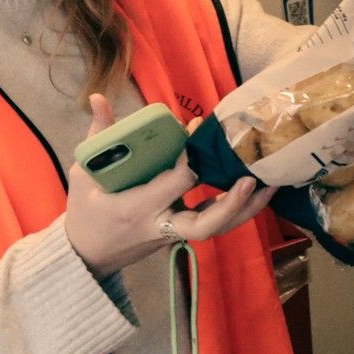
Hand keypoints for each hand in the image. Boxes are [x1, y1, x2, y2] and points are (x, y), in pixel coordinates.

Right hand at [64, 96, 276, 277]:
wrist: (87, 256)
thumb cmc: (85, 213)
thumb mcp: (83, 175)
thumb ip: (98, 136)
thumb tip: (98, 97)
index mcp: (136, 208)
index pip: (174, 184)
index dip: (191, 158)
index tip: (197, 129)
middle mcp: (160, 224)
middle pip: (205, 223)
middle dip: (231, 203)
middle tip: (249, 178)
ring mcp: (174, 234)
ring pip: (217, 228)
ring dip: (247, 209)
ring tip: (270, 183)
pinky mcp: (181, 235)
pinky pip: (213, 224)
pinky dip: (236, 209)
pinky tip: (254, 190)